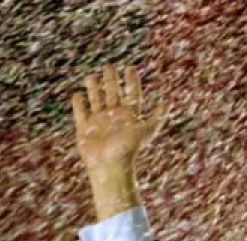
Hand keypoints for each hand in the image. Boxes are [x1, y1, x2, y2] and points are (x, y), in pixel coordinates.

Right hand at [71, 64, 166, 219]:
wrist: (110, 167)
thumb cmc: (129, 150)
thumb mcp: (146, 131)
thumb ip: (157, 116)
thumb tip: (169, 102)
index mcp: (129, 116)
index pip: (131, 94)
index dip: (131, 81)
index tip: (130, 68)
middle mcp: (114, 117)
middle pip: (112, 95)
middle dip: (111, 82)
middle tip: (109, 68)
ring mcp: (98, 122)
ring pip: (96, 100)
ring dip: (94, 88)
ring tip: (92, 76)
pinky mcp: (84, 129)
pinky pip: (80, 113)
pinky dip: (78, 104)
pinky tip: (77, 94)